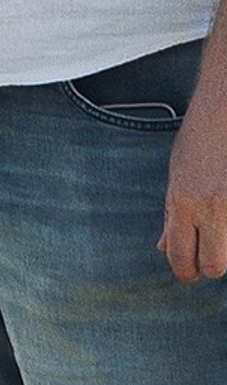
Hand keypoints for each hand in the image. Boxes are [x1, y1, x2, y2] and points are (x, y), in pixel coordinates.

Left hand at [162, 68, 226, 280]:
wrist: (225, 112)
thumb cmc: (200, 142)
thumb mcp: (176, 178)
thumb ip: (171, 216)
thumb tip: (162, 248)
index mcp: (183, 203)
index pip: (181, 257)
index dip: (185, 270)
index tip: (188, 272)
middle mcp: (212, 209)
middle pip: (213, 266)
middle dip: (209, 266)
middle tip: (206, 256)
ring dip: (225, 248)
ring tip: (217, 232)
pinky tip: (223, 221)